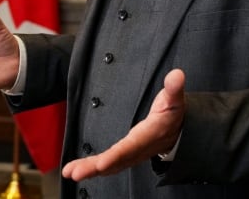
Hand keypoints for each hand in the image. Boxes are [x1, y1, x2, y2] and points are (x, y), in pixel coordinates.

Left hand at [62, 69, 185, 180]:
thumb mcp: (175, 99)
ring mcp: (131, 154)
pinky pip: (108, 165)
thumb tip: (176, 76)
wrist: (179, 131)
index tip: (101, 164)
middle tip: (75, 173)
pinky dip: (93, 168)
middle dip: (95, 168)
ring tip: (70, 172)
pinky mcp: (125, 155)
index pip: (131, 147)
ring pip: (110, 165)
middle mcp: (139, 149)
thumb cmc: (174, 114)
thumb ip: (174, 88)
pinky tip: (77, 170)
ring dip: (89, 170)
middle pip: (116, 161)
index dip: (116, 156)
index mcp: (150, 135)